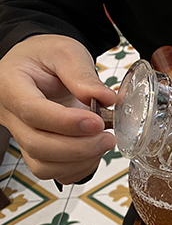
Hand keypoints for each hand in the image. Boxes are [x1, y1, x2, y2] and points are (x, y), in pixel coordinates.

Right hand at [0, 35, 116, 183]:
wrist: (42, 67)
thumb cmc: (48, 57)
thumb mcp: (66, 52)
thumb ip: (84, 75)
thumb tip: (106, 98)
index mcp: (11, 85)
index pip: (31, 111)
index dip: (65, 122)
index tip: (96, 122)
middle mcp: (11, 115)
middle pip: (37, 145)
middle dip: (78, 147)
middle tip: (108, 138)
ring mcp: (23, 137)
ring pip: (43, 165)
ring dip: (80, 161)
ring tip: (104, 142)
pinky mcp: (38, 152)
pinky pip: (55, 173)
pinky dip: (79, 169)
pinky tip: (94, 151)